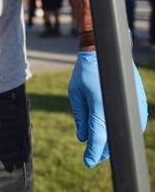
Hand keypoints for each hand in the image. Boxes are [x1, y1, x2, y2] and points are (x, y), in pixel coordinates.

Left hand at [68, 50, 146, 167]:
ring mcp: (132, 106)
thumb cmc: (86, 71)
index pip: (99, 138)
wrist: (105, 52)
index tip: (87, 162)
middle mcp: (120, 109)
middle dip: (103, 151)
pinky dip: (123, 130)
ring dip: (114, 141)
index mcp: (101, 107)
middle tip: (93, 157)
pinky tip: (114, 133)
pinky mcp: (139, 102)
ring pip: (125, 133)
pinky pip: (134, 123)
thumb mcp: (75, 93)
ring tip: (102, 148)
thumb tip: (83, 138)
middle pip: (114, 139)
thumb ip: (80, 116)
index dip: (93, 153)